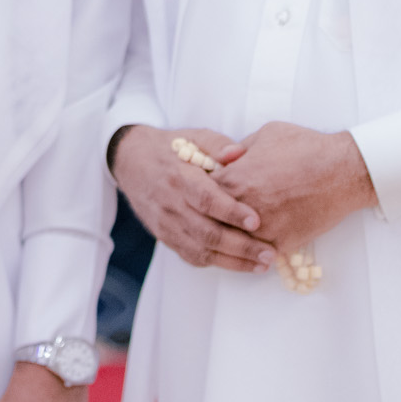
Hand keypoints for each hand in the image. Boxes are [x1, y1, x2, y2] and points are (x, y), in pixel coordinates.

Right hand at [109, 125, 274, 272]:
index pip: (205, 199)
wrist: (131, 162)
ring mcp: (166, 224)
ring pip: (200, 250)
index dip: (231, 212)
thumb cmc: (170, 149)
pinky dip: (217, 263)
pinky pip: (191, 256)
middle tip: (269, 253)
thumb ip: (216, 143)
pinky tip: (241, 264)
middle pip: (206, 232)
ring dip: (233, 261)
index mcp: (178, 176)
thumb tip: (238, 153)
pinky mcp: (165, 237)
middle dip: (240, 246)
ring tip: (262, 264)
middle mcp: (170, 203)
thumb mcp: (192, 136)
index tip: (256, 220)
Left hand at [212, 121, 375, 253]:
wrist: (342, 171)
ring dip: (232, 239)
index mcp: (234, 179)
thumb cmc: (306, 147)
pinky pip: (259, 254)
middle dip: (213, 218)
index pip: (202, 193)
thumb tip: (222, 158)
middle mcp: (243, 206)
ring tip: (232, 237)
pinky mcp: (281, 243)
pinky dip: (255, 252)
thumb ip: (239, 149)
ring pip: (234, 242)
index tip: (207, 194)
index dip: (204, 193)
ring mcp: (262, 228)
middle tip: (215, 218)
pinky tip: (255, 249)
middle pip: (213, 221)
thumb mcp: (267, 135)